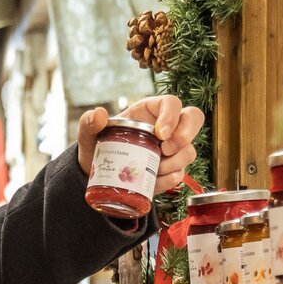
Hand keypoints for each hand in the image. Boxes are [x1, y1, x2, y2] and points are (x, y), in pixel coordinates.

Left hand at [77, 95, 205, 196]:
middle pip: (194, 119)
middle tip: (165, 150)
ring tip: (153, 169)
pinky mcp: (171, 169)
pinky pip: (180, 174)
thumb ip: (89, 123)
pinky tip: (152, 181)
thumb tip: (99, 114)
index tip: (160, 134)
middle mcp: (167, 127)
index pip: (172, 103)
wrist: (99, 175)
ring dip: (174, 163)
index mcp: (150, 111)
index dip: (172, 116)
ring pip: (189, 150)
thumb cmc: (98, 146)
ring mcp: (172, 149)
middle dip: (185, 136)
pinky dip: (168, 180)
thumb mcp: (88, 134)